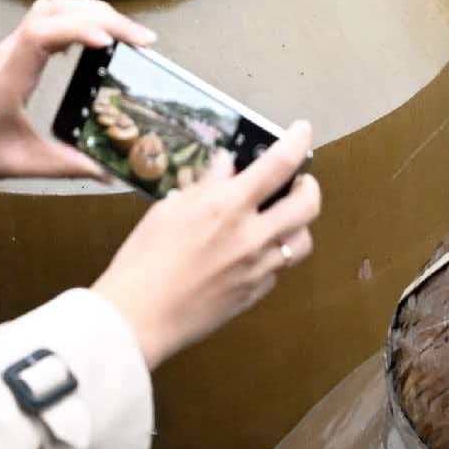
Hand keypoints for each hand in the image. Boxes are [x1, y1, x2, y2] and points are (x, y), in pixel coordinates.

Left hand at [0, 0, 129, 179]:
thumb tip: (109, 173)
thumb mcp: (16, 164)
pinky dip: (79, 18)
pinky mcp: (14, 46)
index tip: (109, 44)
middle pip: (56, 10)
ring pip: (53, 6)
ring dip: (93, 12)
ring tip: (128, 34)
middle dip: (104, 17)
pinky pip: (48, 17)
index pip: (40, 35)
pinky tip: (98, 38)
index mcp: (9, 78)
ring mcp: (10, 45)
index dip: (77, 30)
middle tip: (143, 41)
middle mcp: (10, 52)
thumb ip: (64, 166)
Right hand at [91, 130, 319, 368]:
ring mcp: (258, 269)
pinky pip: (279, 270)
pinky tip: (253, 252)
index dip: (298, 142)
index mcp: (228, 206)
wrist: (139, 317)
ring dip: (298, 224)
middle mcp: (253, 236)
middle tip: (297, 182)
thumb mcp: (169, 210)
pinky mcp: (255, 295)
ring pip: (303, 241)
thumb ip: (205, 186)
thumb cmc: (144, 259)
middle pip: (308, 204)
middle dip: (309, 186)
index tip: (303, 131)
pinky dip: (273, 255)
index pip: (279, 164)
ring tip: (281, 219)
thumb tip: (226, 166)